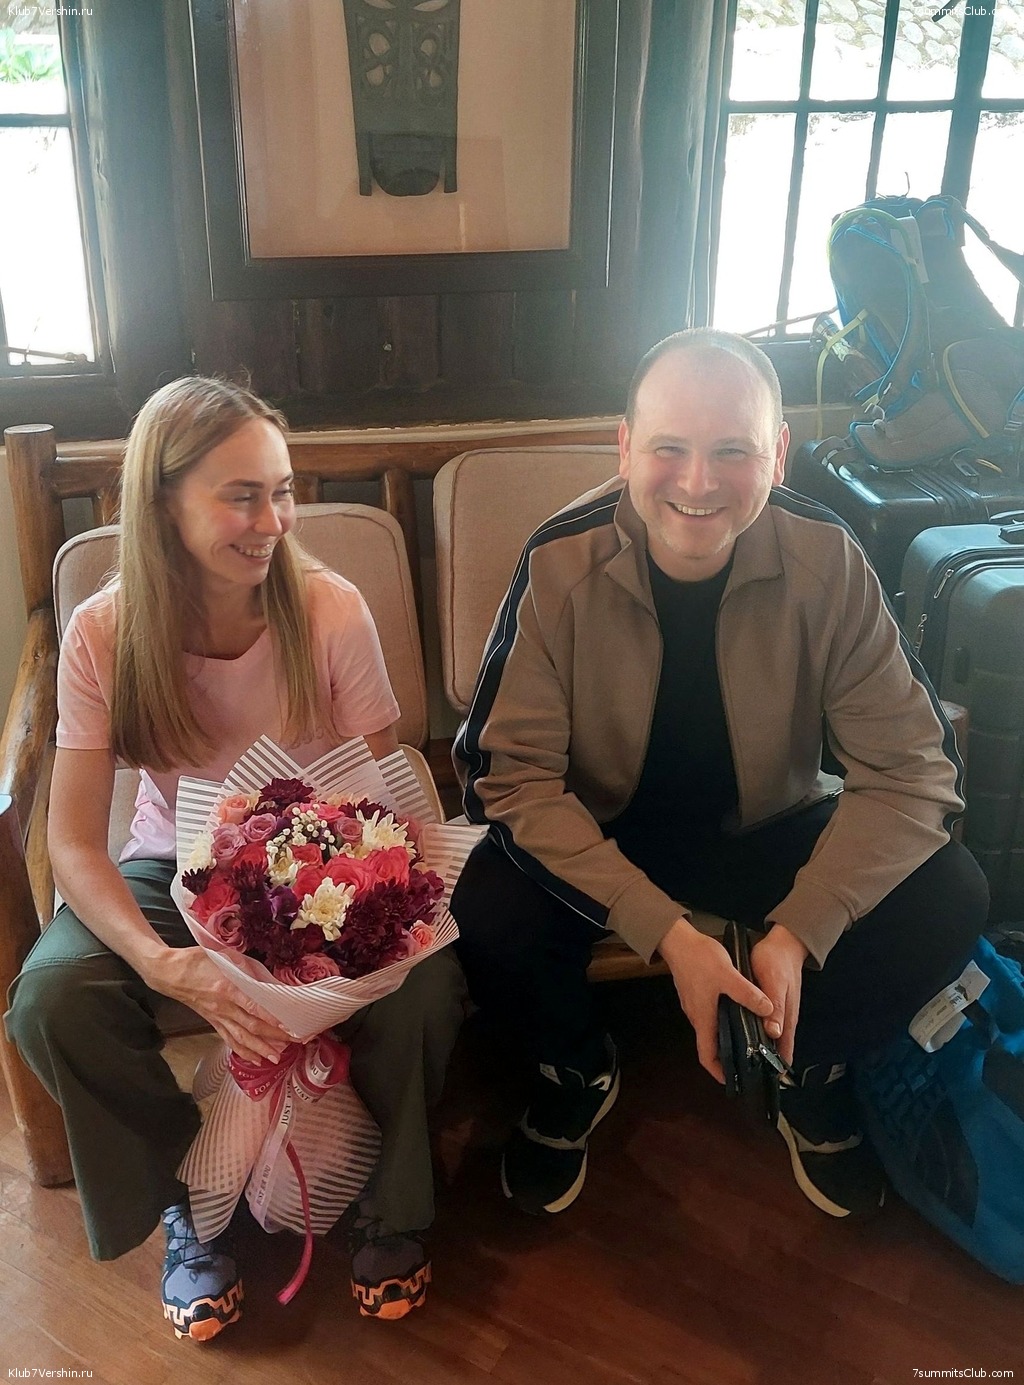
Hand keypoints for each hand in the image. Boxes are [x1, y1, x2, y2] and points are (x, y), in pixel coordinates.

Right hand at [142, 947, 291, 1064]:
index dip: (271, 1018)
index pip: (254, 1007)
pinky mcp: (212, 1022)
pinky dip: (242, 1051)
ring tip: (275, 1058)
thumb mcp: (225, 956)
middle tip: (293, 1043)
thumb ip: (247, 967)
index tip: (288, 1026)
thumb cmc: (198, 961)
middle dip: (273, 1037)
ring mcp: (217, 1017)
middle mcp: (224, 1007)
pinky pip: (229, 1040)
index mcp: (228, 988)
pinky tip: (254, 1058)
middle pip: (251, 1026)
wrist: (171, 973)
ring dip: (259, 1049)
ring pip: (241, 1038)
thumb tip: (266, 979)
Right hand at [658, 917, 773, 1083]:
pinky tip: (737, 1011)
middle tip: (749, 1059)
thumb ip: (749, 994)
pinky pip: (709, 1014)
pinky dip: (723, 1020)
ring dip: (726, 1037)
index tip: (732, 1081)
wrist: (677, 939)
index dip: (718, 1072)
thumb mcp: (729, 976)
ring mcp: (694, 1004)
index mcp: (703, 1018)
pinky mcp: (695, 993)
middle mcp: (696, 1016)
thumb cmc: (700, 959)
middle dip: (727, 1056)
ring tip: (748, 1036)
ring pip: (710, 1028)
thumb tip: (768, 1011)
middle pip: (710, 1044)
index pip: (707, 1055)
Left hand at [749, 924, 808, 1067]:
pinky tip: (738, 1038)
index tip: (758, 1084)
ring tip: (735, 1063)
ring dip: (755, 1051)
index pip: (783, 1055)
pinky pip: (762, 1028)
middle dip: (760, 1065)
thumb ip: (776, 1009)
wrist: (785, 944)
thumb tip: (774, 1034)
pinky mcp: (770, 1008)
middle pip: (774, 1051)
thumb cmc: (779, 963)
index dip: (773, 1070)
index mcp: (787, 1020)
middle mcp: (784, 1022)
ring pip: (767, 1041)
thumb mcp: (775, 983)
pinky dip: (752, 1036)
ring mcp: (778, 1015)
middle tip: (739, 1077)